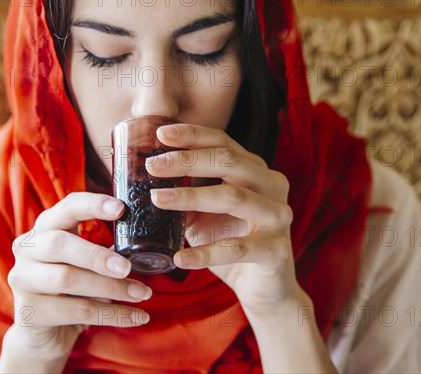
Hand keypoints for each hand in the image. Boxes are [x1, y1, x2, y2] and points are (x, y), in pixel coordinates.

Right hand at [6, 192, 151, 361]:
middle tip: (128, 267)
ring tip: (142, 293)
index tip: (121, 208)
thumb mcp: (85, 259)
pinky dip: (111, 314)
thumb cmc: (72, 285)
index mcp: (45, 226)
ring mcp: (22, 280)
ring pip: (67, 279)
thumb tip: (143, 237)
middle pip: (59, 244)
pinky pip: (76, 312)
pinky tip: (137, 316)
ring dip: (110, 288)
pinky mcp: (29, 312)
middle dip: (97, 255)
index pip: (67, 207)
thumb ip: (104, 245)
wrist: (44, 332)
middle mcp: (28, 248)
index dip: (93, 205)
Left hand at [146, 123, 296, 314]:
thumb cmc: (230, 241)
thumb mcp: (204, 213)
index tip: (160, 133)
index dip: (192, 135)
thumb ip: (185, 193)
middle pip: (228, 161)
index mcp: (254, 170)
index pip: (223, 143)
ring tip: (156, 199)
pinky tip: (179, 258)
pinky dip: (205, 253)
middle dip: (187, 160)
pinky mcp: (276, 249)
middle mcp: (271, 185)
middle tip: (152, 165)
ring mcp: (278, 216)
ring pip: (233, 197)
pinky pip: (237, 248)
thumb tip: (142, 179)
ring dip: (191, 197)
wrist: (264, 287)